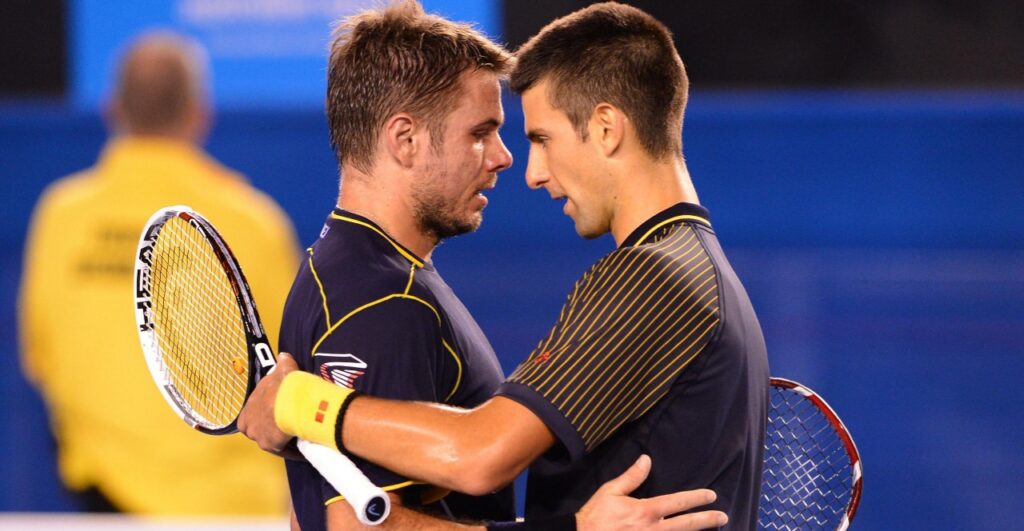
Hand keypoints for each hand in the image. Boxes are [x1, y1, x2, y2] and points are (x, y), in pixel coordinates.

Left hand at [238, 351, 298, 452]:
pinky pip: (283, 450)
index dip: (263, 415)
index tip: (274, 413)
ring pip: (270, 441)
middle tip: (286, 425)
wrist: (291, 400)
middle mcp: (250, 423)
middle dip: (270, 429)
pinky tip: (302, 446)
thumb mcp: (283, 370)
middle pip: (258, 430)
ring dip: (281, 440)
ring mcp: (259, 436)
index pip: (250, 415)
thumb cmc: (285, 386)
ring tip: (296, 435)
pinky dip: (292, 449)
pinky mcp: (271, 446)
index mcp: (249, 407)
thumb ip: (282, 363)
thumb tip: (283, 356)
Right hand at [576, 455, 727, 530]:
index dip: (697, 498)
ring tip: (715, 530)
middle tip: (723, 516)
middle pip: (687, 524)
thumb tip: (646, 459)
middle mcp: (654, 530)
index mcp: (646, 511)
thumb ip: (631, 477)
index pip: (678, 502)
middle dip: (708, 520)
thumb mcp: (610, 492)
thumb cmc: (595, 517)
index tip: (711, 496)